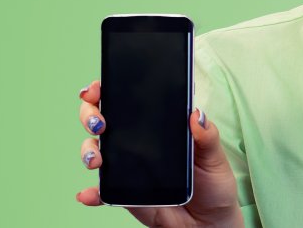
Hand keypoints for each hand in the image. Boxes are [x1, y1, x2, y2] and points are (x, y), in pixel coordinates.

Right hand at [76, 79, 243, 226]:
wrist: (208, 220)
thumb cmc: (213, 182)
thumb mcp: (215, 156)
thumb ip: (207, 136)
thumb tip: (196, 115)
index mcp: (159, 125)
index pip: (129, 100)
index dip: (109, 89)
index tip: (99, 87)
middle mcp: (137, 142)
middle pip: (103, 120)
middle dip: (91, 114)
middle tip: (99, 123)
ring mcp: (127, 166)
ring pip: (95, 150)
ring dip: (88, 151)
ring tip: (97, 159)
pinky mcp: (124, 192)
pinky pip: (101, 192)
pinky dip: (91, 193)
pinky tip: (88, 194)